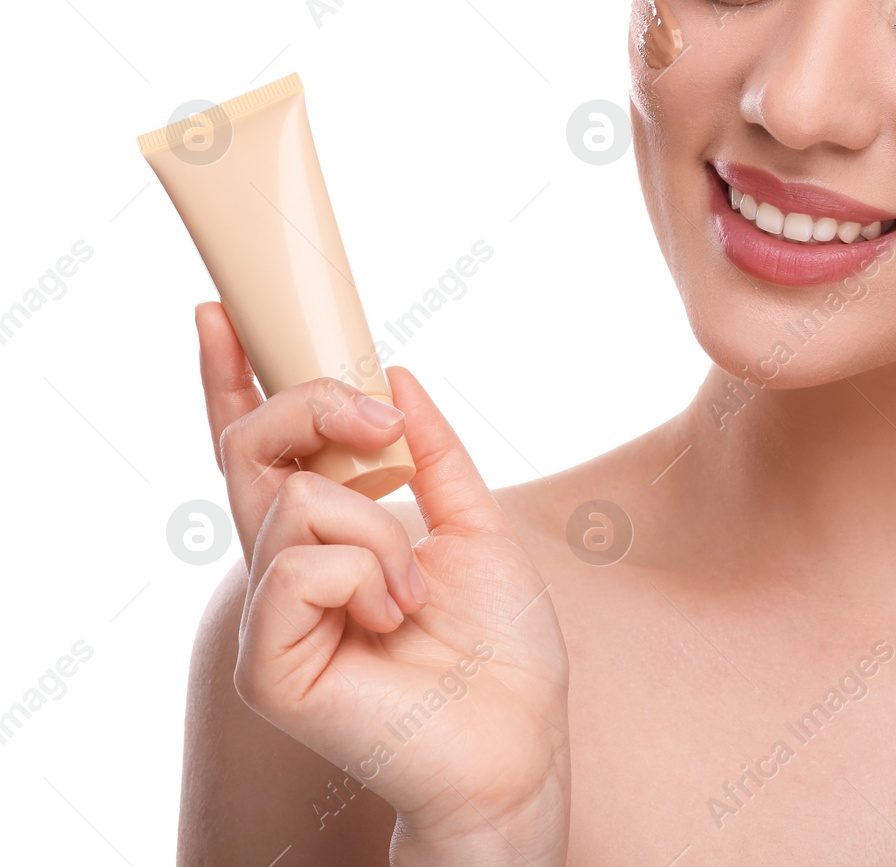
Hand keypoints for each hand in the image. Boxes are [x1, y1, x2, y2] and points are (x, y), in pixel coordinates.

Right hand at [195, 302, 569, 863]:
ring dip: (377, 530)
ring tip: (414, 592)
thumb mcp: (476, 525)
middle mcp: (286, 571)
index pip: (261, 451)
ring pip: (292, 502)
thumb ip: (432, 454)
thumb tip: (397, 376)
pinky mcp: (267, 664)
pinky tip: (394, 617)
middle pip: (251, 450)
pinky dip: (363, 574)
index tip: (220, 311)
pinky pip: (296, 565)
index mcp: (327, 539)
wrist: (519, 739)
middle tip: (377, 424)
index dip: (232, 381)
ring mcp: (271, 619)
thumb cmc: (499, 649)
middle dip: (313, 407)